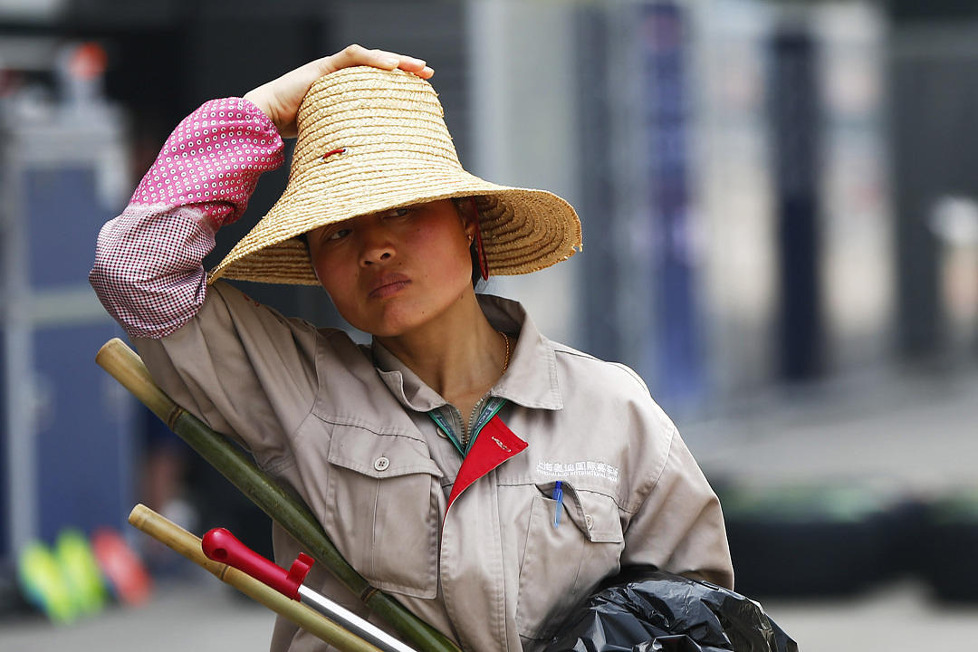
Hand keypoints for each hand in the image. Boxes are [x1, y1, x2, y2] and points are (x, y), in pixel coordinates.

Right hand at [243, 44, 433, 137]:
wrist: (265, 122)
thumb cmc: (296, 136)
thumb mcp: (335, 140)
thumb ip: (352, 143)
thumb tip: (376, 171)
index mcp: (347, 93)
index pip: (378, 82)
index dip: (401, 84)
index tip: (424, 90)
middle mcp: (341, 78)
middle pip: (379, 67)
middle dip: (405, 68)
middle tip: (428, 73)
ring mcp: (331, 70)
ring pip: (370, 58)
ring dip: (395, 60)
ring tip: (417, 67)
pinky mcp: (322, 67)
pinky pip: (351, 57)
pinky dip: (372, 60)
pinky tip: (391, 66)